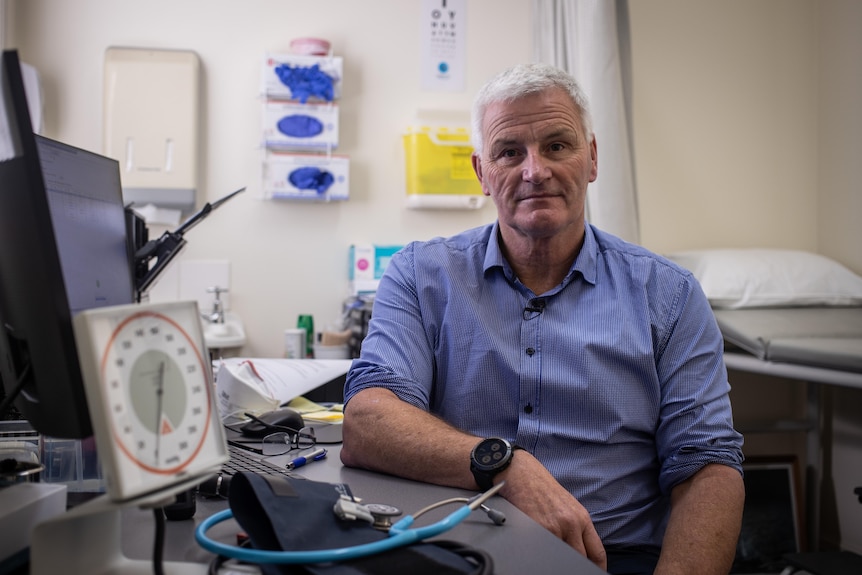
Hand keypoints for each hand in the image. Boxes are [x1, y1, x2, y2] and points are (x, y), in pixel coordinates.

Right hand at [497, 451, 606, 569]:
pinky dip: (542, 552)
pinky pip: (544, 550)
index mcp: (581, 518)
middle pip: (580, 557)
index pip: (596, 552)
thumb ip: (575, 527)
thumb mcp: (566, 505)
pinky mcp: (538, 528)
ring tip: (550, 553)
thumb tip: (579, 550)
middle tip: (570, 566)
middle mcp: (571, 523)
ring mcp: (555, 527)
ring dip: (557, 557)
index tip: (593, 572)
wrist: (521, 472)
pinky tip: (537, 547)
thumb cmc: (541, 487)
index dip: (597, 568)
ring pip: (562, 556)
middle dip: (575, 564)